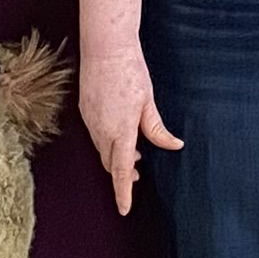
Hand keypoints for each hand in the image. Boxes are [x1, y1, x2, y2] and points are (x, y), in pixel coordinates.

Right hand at [79, 36, 179, 214]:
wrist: (104, 48)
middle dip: (122, 174)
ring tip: (135, 151)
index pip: (121, 171)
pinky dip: (107, 142)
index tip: (125, 209)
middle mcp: (101, 130)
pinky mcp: (84, 111)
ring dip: (116, 156)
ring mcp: (90, 121)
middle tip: (140, 174)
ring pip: (102, 149)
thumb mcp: (148, 102)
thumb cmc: (130, 72)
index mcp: (120, 131)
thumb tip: (174, 145)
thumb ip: (157, 128)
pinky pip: (95, 135)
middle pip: (110, 163)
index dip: (124, 192)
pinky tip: (120, 132)